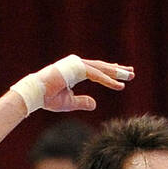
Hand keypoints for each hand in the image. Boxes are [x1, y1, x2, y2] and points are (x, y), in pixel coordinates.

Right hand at [13, 56, 133, 114]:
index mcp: (75, 70)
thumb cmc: (48, 98)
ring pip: (101, 69)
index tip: (121, 73)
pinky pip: (96, 75)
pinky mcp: (77, 69)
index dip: (109, 72)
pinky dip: (108, 80)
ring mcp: (77, 65)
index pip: (96, 70)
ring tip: (130, 76)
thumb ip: (83, 102)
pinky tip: (119, 85)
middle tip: (131, 72)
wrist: (35, 94)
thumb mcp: (70, 102)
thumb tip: (95, 104)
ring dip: (116, 73)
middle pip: (101, 67)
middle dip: (117, 70)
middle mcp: (77, 64)